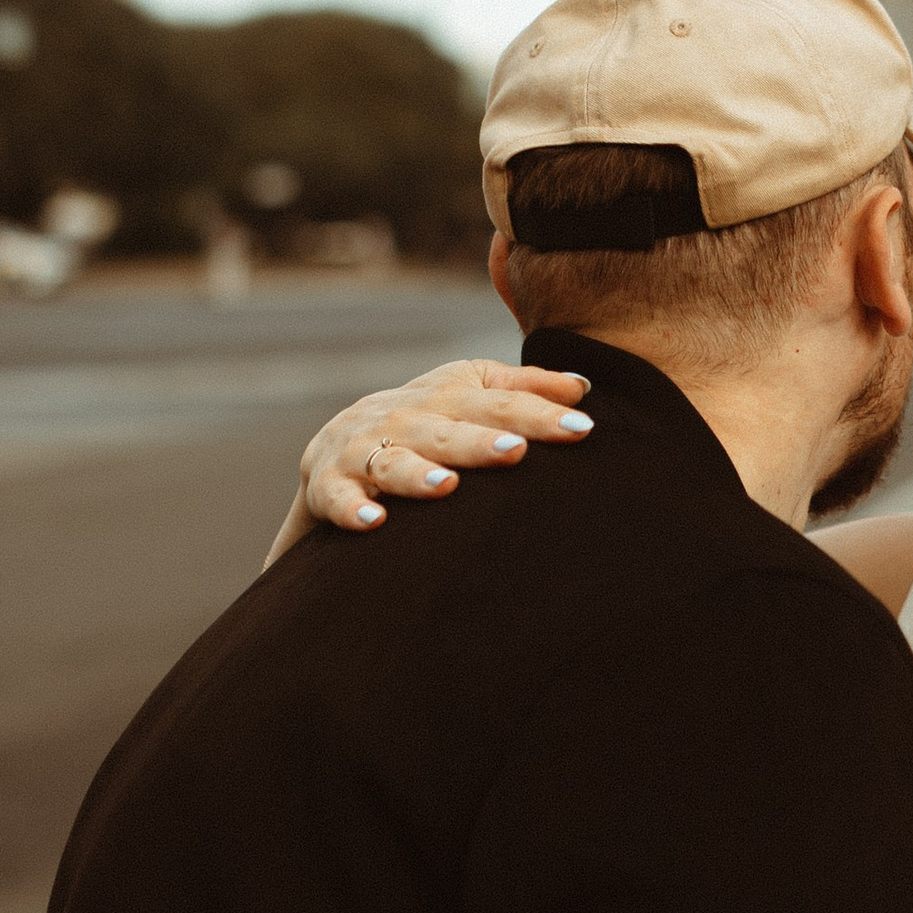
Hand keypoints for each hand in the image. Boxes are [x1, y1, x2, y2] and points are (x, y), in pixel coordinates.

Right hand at [264, 359, 594, 564]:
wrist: (336, 446)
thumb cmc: (426, 420)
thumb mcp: (468, 393)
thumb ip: (523, 390)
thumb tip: (583, 389)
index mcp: (445, 395)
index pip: (498, 404)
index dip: (539, 415)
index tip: (582, 430)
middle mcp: (405, 418)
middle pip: (447, 431)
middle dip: (479, 442)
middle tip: (515, 452)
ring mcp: (364, 450)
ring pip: (392, 462)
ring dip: (417, 475)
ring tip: (446, 487)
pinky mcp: (329, 485)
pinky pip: (339, 498)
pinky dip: (353, 509)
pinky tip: (375, 524)